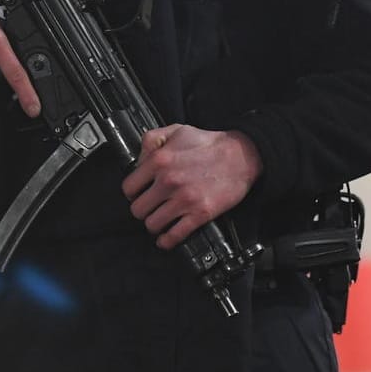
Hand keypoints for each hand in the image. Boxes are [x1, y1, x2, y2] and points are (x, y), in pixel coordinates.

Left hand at [120, 125, 262, 249]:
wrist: (242, 155)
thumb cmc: (210, 144)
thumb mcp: (177, 130)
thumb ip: (151, 140)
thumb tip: (138, 160)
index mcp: (160, 160)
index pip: (129, 188)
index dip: (133, 192)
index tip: (139, 194)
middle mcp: (169, 181)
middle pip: (138, 210)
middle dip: (143, 210)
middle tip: (151, 207)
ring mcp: (184, 199)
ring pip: (152, 225)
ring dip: (154, 224)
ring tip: (160, 219)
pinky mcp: (200, 214)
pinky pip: (174, 236)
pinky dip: (167, 241)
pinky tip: (166, 238)